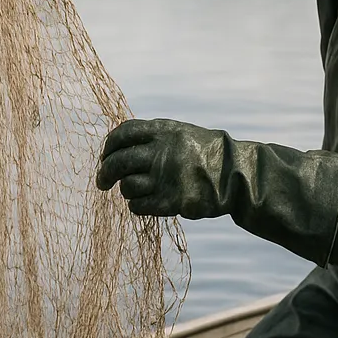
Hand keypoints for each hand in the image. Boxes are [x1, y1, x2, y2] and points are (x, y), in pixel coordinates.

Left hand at [96, 118, 228, 219]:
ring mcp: (165, 177)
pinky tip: (143, 203)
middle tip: (102, 181)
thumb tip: (119, 150)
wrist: (236, 175)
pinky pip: (138, 205)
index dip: (109, 145)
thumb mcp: (182, 134)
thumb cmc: (208, 155)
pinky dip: (136, 205)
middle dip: (105, 173)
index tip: (105, 156)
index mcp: (164, 131)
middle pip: (118, 162)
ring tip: (134, 191)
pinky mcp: (170, 201)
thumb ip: (154, 139)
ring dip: (125, 190)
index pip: (123, 133)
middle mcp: (161, 152)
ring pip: (127, 186)